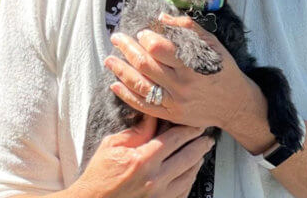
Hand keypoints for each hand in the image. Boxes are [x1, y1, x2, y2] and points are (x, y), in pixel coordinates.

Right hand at [72, 114, 213, 197]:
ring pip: (189, 176)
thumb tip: (154, 116)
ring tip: (201, 153)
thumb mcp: (113, 145)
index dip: (189, 129)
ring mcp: (158, 197)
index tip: (197, 123)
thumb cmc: (99, 176)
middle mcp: (154, 180)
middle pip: (188, 157)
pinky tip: (190, 173)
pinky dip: (189, 181)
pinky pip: (183, 193)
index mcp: (143, 160)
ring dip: (197, 162)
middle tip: (207, 137)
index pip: (175, 139)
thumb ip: (137, 131)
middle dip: (200, 145)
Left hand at [105, 14, 256, 130]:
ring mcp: (174, 101)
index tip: (142, 32)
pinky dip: (126, 95)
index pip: (159, 49)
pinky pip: (143, 105)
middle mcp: (180, 84)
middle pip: (145, 65)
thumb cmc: (222, 69)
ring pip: (140, 85)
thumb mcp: (212, 43)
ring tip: (109, 60)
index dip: (146, 38)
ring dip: (121, 71)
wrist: (234, 103)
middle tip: (117, 38)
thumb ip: (188, 28)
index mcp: (191, 64)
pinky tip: (115, 85)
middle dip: (127, 49)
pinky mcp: (170, 114)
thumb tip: (162, 17)